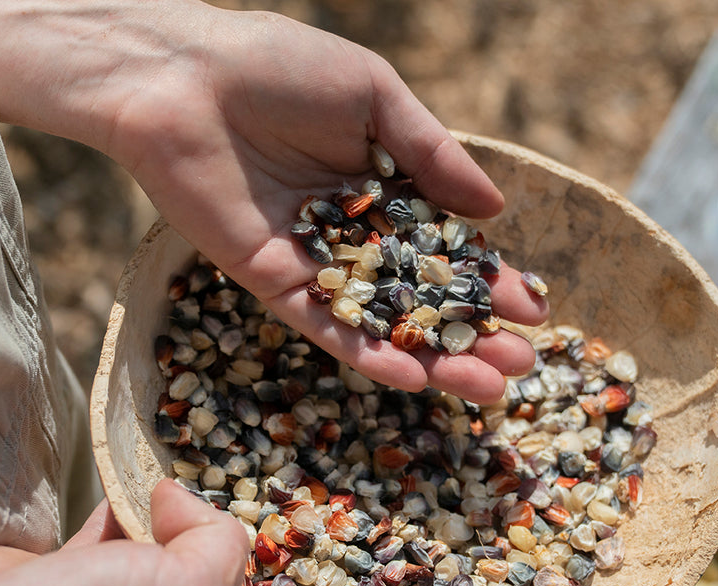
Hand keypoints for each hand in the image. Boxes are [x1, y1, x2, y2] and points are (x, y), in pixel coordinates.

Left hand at [0, 0, 547, 403]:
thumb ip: (431, 153)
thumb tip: (494, 210)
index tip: (534, 309)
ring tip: (487, 388)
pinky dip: (367, 354)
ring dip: (433, 358)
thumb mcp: (374, 96)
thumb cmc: (277, 65)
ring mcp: (311, 261)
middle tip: (522, 363)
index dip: (489, 279)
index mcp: (381, 186)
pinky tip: (413, 379)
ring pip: (380, 322)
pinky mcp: (269, 280)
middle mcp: (350, 232)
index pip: (446, 247)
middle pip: (420, 296)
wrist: (182, 76)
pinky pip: (324, 326)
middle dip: (472, 332)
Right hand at [0, 481, 346, 585]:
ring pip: (190, 555)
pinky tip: (166, 453)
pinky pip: (134, 525)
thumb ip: (223, 548)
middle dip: (282, 562)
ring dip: (211, 514)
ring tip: (255, 459)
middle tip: (326, 503)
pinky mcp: (83, 569)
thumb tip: (194, 501)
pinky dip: (149, 496)